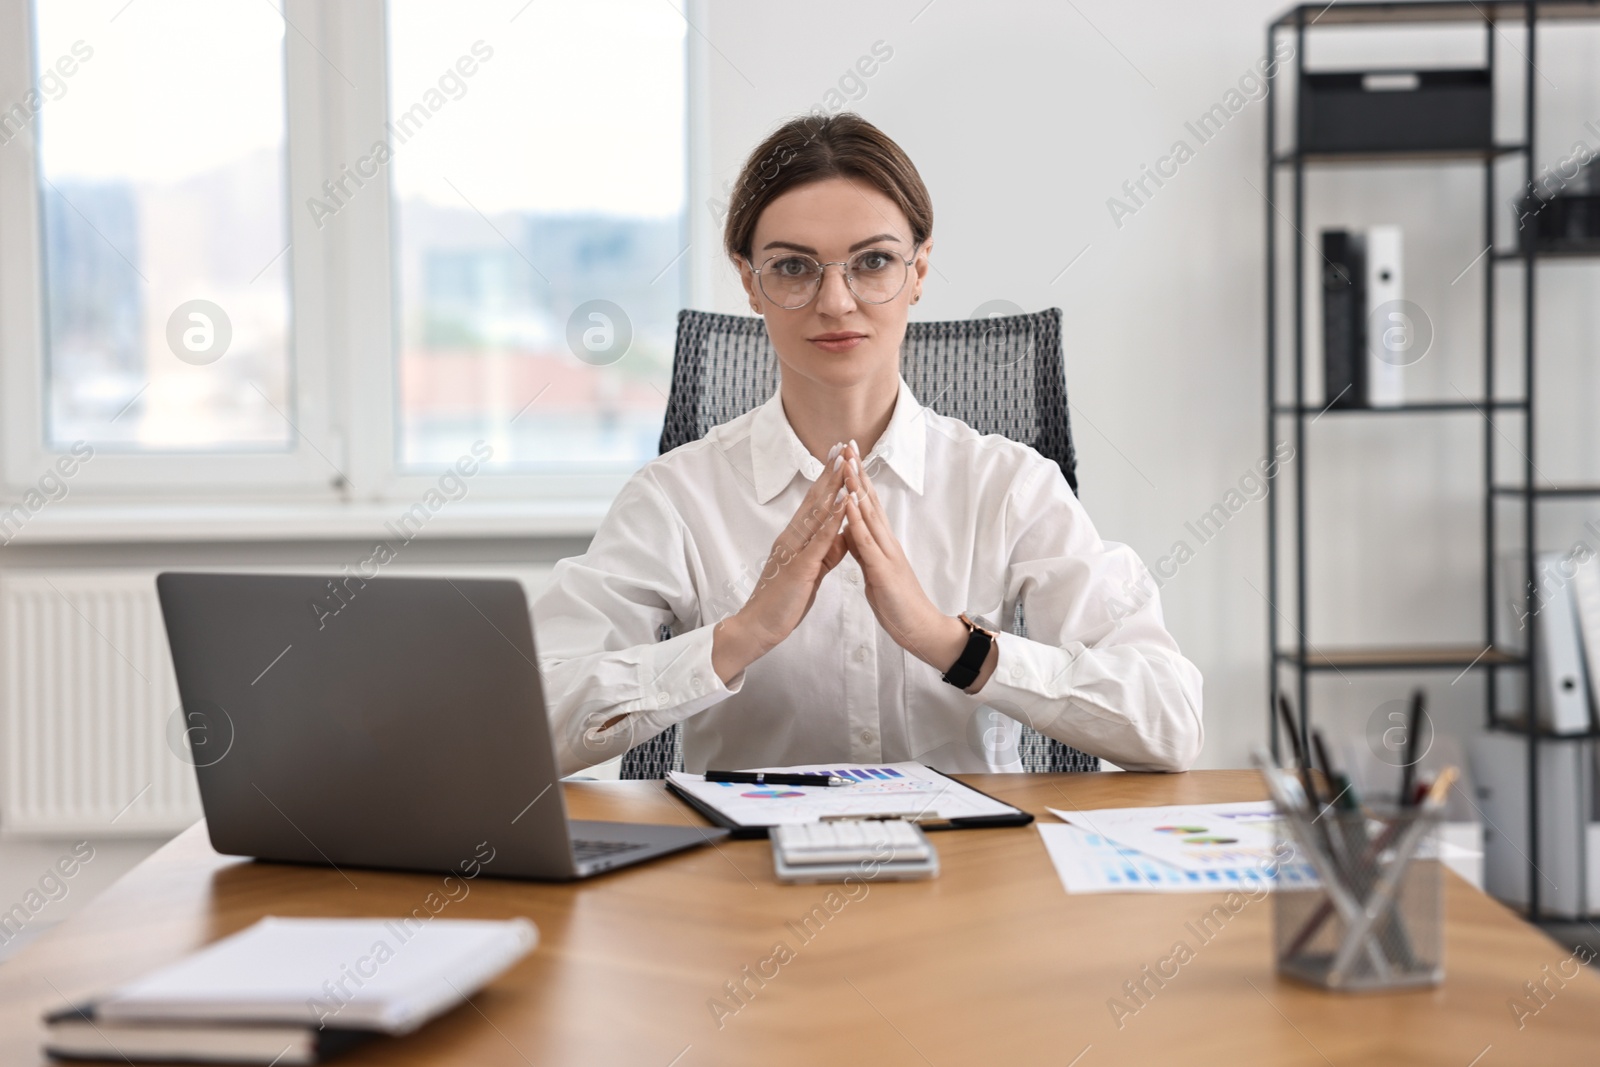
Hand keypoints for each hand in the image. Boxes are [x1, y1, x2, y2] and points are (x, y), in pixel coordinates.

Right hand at [712, 447, 850, 683]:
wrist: (758, 627)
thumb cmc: (783, 602)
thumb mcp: (810, 573)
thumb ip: (825, 553)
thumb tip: (840, 536)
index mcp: (795, 540)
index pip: (813, 504)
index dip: (827, 480)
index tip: (838, 457)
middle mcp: (792, 539)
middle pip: (814, 499)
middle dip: (830, 472)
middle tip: (843, 446)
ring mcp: (794, 551)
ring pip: (816, 513)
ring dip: (832, 487)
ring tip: (844, 463)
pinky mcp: (799, 567)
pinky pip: (819, 540)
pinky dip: (832, 520)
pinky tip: (843, 503)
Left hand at [840, 444, 997, 690]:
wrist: (921, 630)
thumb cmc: (898, 604)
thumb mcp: (876, 573)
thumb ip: (865, 551)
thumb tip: (852, 534)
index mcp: (882, 544)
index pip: (867, 505)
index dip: (857, 480)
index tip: (847, 457)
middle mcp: (886, 542)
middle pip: (870, 500)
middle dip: (857, 472)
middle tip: (847, 444)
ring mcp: (886, 554)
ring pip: (869, 514)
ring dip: (857, 486)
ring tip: (847, 461)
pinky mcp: (883, 570)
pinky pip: (867, 541)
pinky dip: (856, 519)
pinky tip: (848, 501)